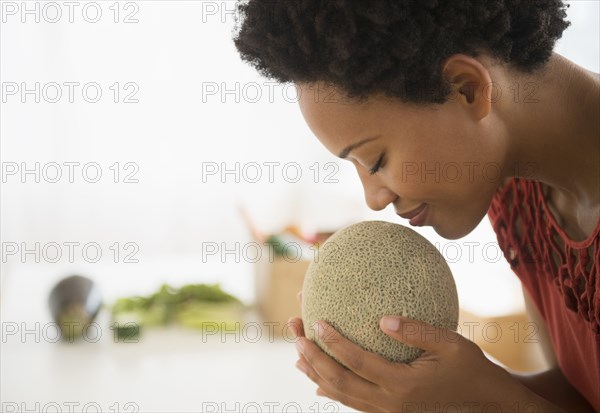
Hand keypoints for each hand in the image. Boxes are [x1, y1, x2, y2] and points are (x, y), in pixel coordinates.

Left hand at [288, 291, 542, 412]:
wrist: (485, 403)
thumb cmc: (470, 368)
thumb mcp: (452, 344)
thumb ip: (417, 331)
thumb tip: (383, 319)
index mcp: (402, 384)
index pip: (357, 362)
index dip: (333, 343)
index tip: (316, 321)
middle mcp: (389, 402)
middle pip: (340, 381)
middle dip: (313, 358)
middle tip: (296, 334)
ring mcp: (388, 411)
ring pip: (342, 395)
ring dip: (317, 374)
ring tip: (298, 355)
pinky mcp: (390, 412)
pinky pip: (354, 404)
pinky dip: (333, 392)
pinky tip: (319, 383)